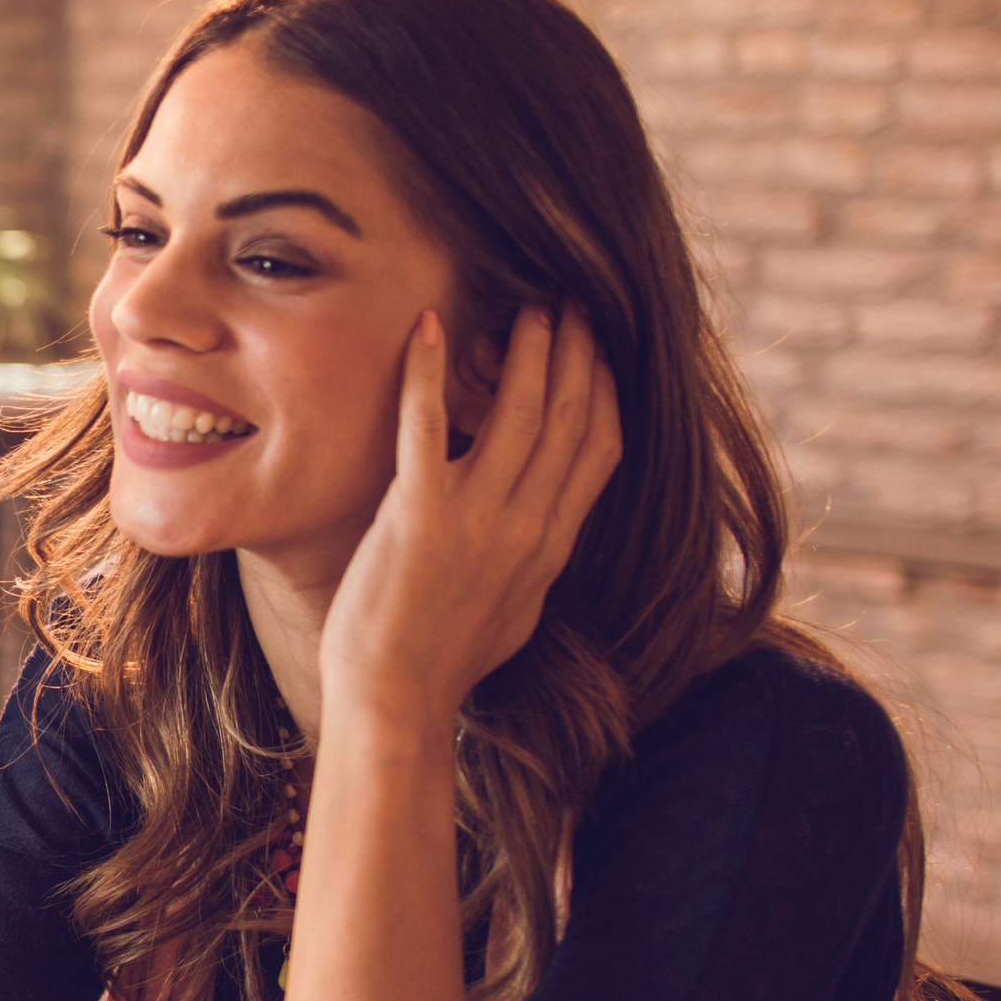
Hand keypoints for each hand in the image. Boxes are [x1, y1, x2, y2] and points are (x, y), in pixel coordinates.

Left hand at [322, 305, 623, 733]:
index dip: (604, 389)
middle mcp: (526, 525)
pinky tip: (429, 328)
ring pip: (518, 413)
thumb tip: (548, 528)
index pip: (600, 448)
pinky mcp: (419, 515)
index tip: (601, 349)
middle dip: (576, 354)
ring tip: (528, 307)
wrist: (395, 697)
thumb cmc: (444, 660)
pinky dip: (430, 372)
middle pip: (567, 418)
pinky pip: (429, 427)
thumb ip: (535, 558)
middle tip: (572, 303)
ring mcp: (476, 519)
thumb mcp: (517, 608)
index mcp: (552, 544)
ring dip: (526, 352)